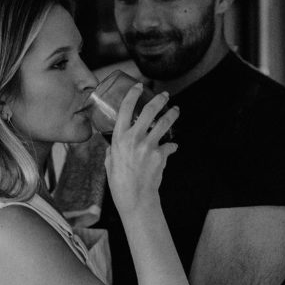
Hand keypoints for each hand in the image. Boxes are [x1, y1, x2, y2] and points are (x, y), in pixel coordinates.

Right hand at [105, 84, 177, 215]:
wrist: (136, 199)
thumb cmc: (120, 183)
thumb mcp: (109, 163)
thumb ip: (112, 150)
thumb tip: (112, 145)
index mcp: (119, 138)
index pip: (126, 109)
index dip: (132, 94)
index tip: (138, 86)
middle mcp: (134, 138)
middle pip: (149, 110)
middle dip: (159, 99)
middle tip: (164, 95)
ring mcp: (149, 146)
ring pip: (164, 123)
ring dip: (172, 115)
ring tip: (176, 111)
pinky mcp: (161, 155)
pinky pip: (169, 146)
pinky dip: (171, 147)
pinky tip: (172, 148)